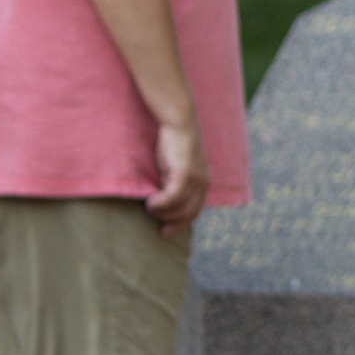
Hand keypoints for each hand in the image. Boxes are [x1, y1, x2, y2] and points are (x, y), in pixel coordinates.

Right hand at [148, 121, 210, 236]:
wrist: (178, 123)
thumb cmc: (173, 143)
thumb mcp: (176, 168)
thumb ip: (175, 184)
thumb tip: (164, 203)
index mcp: (204, 182)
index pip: (195, 211)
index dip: (180, 224)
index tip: (165, 231)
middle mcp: (204, 182)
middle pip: (188, 213)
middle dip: (170, 221)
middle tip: (154, 219)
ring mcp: (196, 178)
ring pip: (179, 207)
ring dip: (162, 212)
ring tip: (149, 207)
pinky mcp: (185, 173)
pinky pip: (173, 197)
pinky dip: (160, 204)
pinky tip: (150, 202)